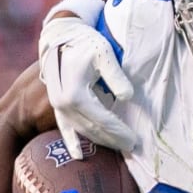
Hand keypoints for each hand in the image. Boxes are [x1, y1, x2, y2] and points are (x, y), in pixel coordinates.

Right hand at [39, 15, 135, 159]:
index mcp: (75, 94)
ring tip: (118, 147)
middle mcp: (63, 104)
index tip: (135, 140)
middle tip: (132, 147)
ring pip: (82, 130)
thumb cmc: (85, 43)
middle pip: (93, 129)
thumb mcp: (104, 54)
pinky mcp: (57, 106)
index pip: (103, 119)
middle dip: (113, 139)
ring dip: (100, 141)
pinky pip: (64, 128)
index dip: (119, 131)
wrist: (61, 36)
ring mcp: (58, 107)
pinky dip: (72, 142)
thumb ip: (116, 76)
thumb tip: (127, 97)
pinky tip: (78, 155)